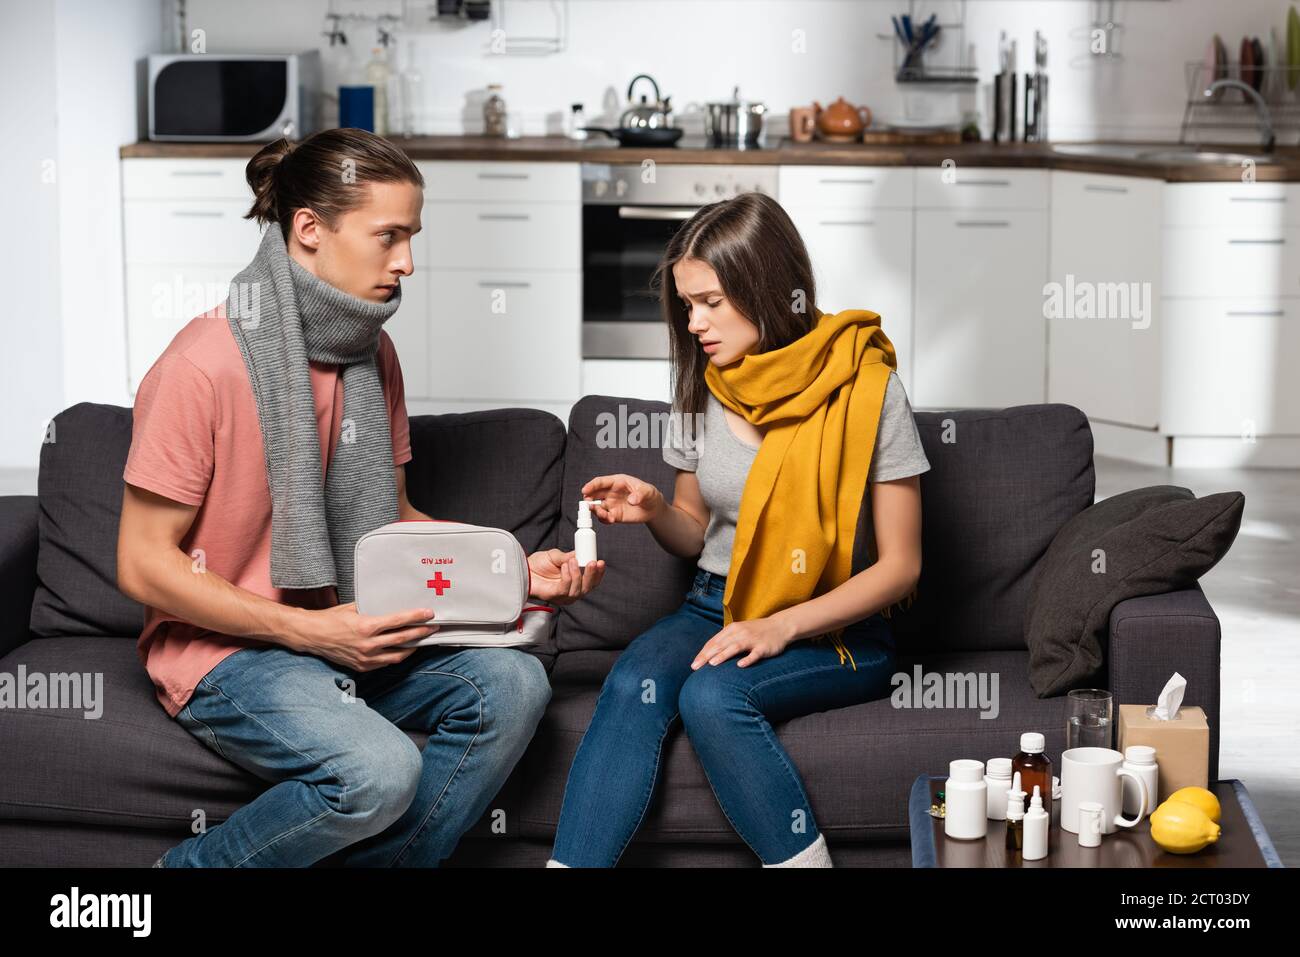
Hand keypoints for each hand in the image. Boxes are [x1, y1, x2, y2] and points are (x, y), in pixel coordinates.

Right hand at [292, 602, 438, 671]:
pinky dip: (396, 656)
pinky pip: (385, 663)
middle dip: (421, 633)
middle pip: (403, 640)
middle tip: (433, 628)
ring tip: (422, 640)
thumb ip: (373, 607)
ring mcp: (365, 658)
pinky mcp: (362, 667)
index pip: (399, 622)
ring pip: (397, 656)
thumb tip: (392, 602)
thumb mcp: (353, 607)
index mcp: (366, 626)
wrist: (311, 636)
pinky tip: (403, 649)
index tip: (429, 614)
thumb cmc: (331, 619)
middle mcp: (368, 644)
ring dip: (412, 648)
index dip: (416, 617)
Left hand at [527, 548, 604, 604]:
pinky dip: (567, 577)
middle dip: (592, 575)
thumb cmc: (539, 564)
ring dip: (577, 574)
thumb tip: (581, 554)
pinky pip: (565, 589)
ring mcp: (563, 596)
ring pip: (578, 590)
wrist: (523, 568)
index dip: (599, 573)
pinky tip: (564, 567)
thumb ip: (568, 556)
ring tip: (571, 561)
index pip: (592, 581)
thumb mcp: (556, 556)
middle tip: (593, 562)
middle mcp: (571, 591)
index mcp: (575, 581)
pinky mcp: (554, 596)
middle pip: (588, 588)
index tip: (600, 562)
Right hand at [581, 473, 663, 524]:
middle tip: (588, 505)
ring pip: (597, 507)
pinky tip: (610, 520)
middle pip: (594, 494)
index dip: (591, 486)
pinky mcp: (614, 515)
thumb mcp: (647, 491)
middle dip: (588, 499)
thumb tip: (632, 499)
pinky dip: (604, 519)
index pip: (600, 482)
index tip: (585, 490)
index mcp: (617, 482)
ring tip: (604, 514)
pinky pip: (604, 517)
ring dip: (596, 511)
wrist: (653, 508)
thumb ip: (640, 494)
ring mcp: (611, 504)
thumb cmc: (649, 494)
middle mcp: (611, 493)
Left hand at [690, 616, 797, 668]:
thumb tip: (708, 655)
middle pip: (721, 645)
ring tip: (712, 664)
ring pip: (735, 647)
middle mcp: (740, 633)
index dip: (703, 653)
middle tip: (696, 667)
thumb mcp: (739, 632)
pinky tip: (740, 665)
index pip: (714, 642)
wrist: (780, 626)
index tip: (693, 665)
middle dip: (707, 656)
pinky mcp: (764, 647)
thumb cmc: (756, 632)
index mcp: (732, 629)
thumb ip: (725, 641)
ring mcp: (752, 640)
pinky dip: (748, 659)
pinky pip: (755, 654)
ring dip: (723, 655)